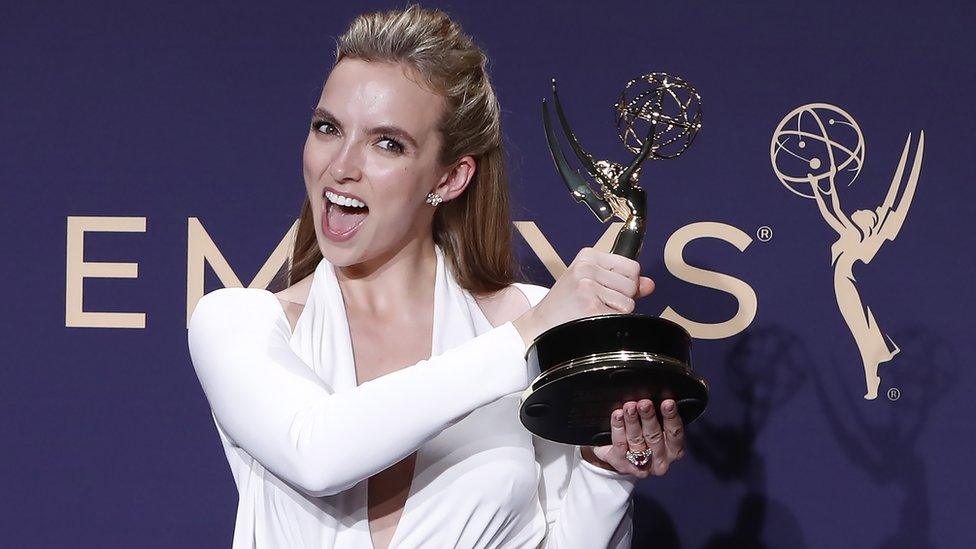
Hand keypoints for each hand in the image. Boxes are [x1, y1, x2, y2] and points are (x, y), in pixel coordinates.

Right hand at [513, 247, 653, 345]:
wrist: (538, 327)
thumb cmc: (564, 306)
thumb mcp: (588, 283)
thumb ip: (620, 281)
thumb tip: (649, 284)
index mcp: (587, 256)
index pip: (632, 267)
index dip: (627, 284)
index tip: (607, 290)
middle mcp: (586, 268)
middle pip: (632, 286)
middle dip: (621, 299)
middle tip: (596, 304)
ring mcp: (588, 288)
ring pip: (628, 304)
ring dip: (615, 313)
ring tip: (592, 313)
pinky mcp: (590, 308)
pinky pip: (621, 318)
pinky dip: (611, 324)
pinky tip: (591, 321)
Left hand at [581, 398, 684, 478]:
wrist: (619, 454)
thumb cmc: (643, 434)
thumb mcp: (656, 424)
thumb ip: (661, 412)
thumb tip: (661, 392)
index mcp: (673, 449)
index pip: (675, 433)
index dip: (671, 417)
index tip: (668, 403)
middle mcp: (660, 460)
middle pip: (655, 436)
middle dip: (649, 417)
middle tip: (644, 404)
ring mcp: (640, 465)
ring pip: (636, 440)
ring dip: (632, 421)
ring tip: (629, 407)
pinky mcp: (622, 464)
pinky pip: (620, 444)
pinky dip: (618, 428)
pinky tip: (617, 415)